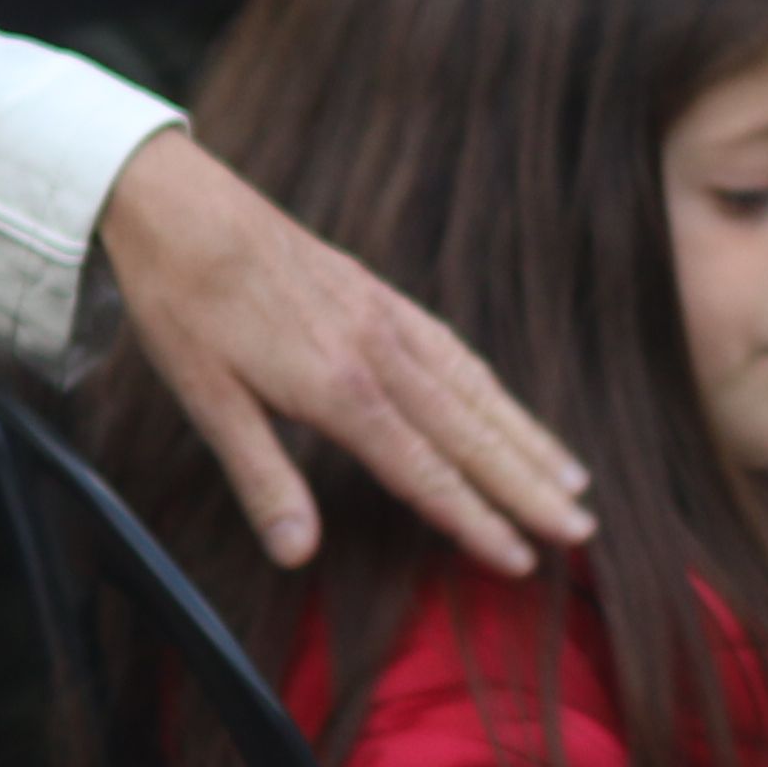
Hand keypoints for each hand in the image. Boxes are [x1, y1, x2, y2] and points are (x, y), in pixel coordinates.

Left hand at [98, 129, 594, 572]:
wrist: (185, 207)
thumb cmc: (185, 306)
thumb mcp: (204, 401)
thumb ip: (262, 478)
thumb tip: (296, 554)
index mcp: (339, 388)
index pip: (426, 471)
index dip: (476, 521)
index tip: (521, 559)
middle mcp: (381, 355)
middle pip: (472, 436)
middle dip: (531, 488)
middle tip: (583, 531)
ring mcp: (390, 322)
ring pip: (478, 392)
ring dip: (529, 440)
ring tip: (575, 478)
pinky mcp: (384, 299)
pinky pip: (458, 353)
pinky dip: (496, 391)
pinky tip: (509, 410)